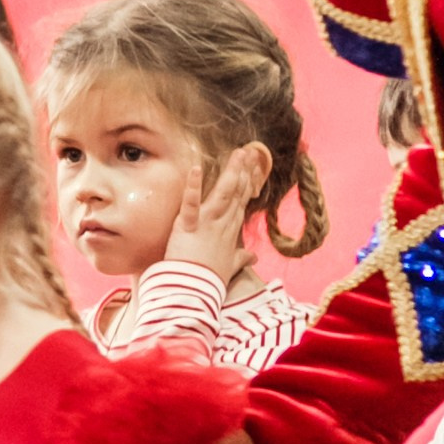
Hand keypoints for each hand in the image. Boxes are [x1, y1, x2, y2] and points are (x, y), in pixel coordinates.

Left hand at [166, 141, 270, 282]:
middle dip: (244, 172)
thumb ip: (241, 258)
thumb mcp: (229, 267)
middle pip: (236, 193)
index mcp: (230, 232)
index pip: (242, 202)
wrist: (193, 291)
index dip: (249, 184)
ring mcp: (206, 224)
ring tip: (238, 154)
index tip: (256, 168)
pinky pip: (190, 203)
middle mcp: (222, 224)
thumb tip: (253, 257)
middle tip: (250, 152)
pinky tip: (196, 168)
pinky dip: (193, 186)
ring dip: (231, 173)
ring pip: (222, 194)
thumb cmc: (208, 279)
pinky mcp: (187, 225)